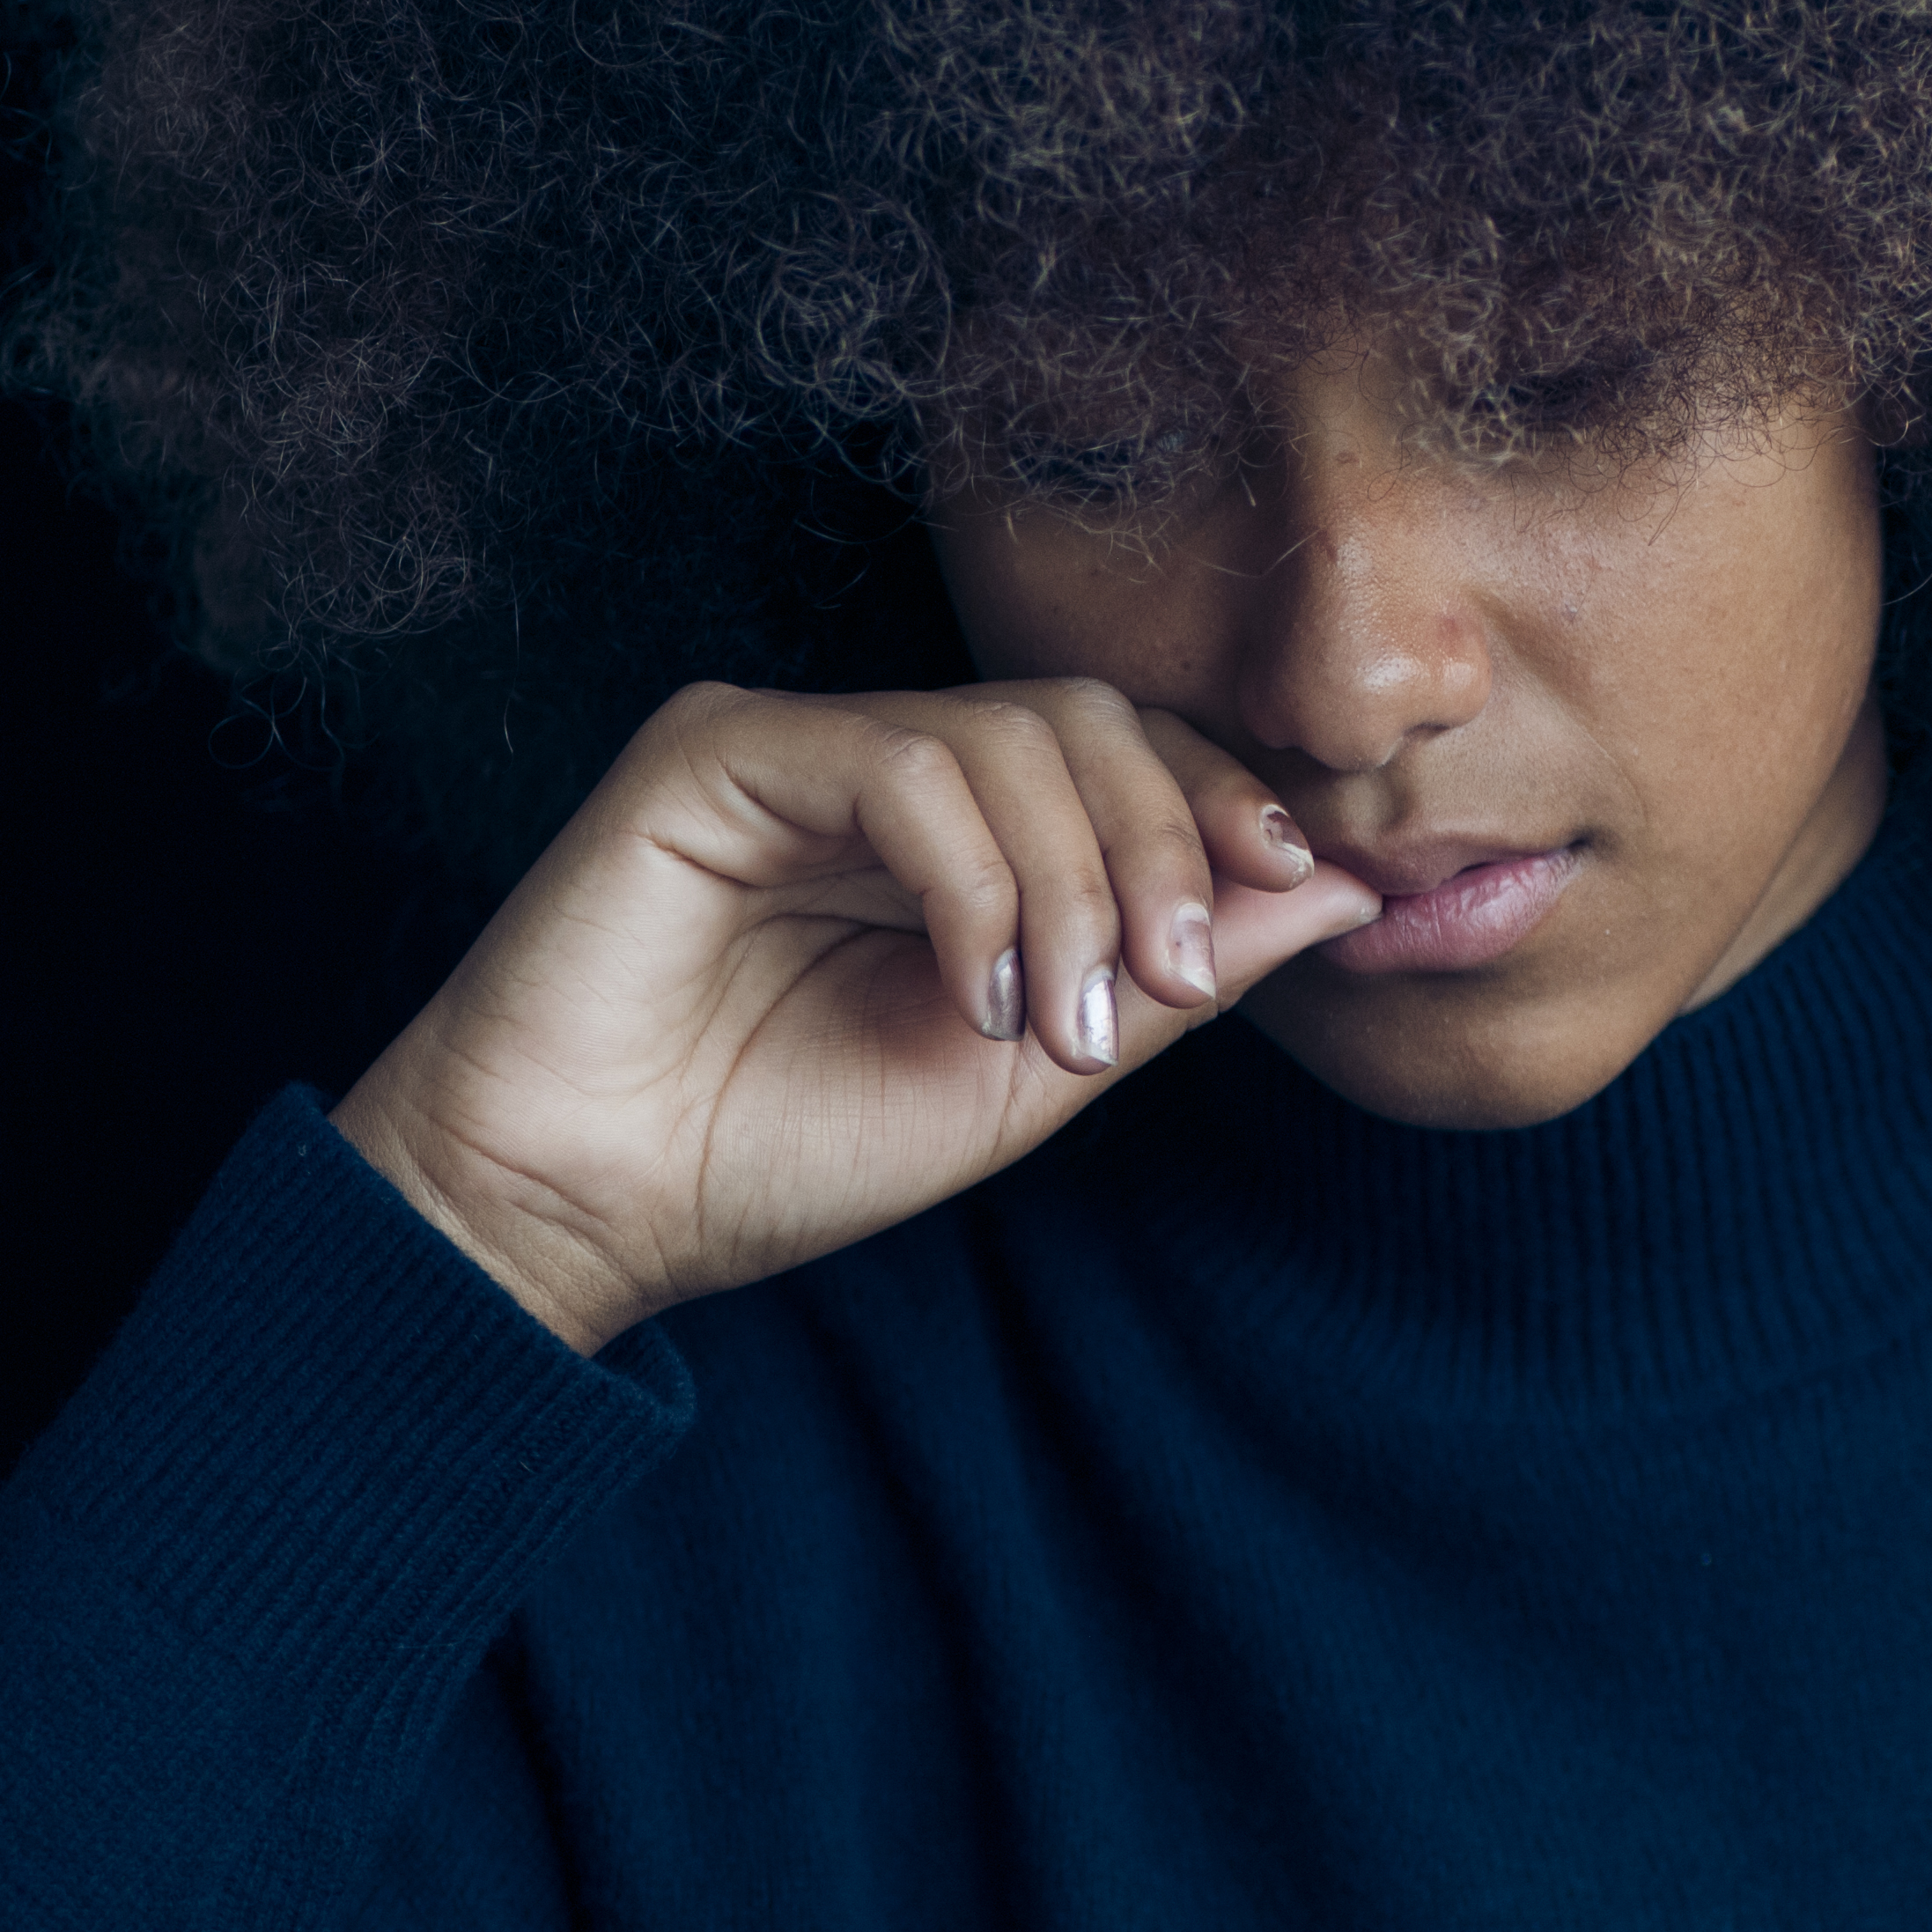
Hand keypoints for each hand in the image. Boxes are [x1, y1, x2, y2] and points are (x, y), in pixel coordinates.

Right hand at [328, 680, 1379, 1349]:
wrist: (586, 1210)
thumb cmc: (777, 1150)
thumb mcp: (1026, 1075)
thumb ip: (1173, 977)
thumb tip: (1345, 889)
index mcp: (954, 829)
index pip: (1124, 750)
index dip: (1223, 803)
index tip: (1302, 890)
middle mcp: (878, 765)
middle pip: (1087, 721)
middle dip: (1168, 843)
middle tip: (1176, 984)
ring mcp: (795, 745)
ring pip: (1008, 735)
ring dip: (1076, 883)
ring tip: (1064, 1026)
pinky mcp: (712, 751)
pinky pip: (896, 763)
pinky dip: (974, 880)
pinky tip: (977, 993)